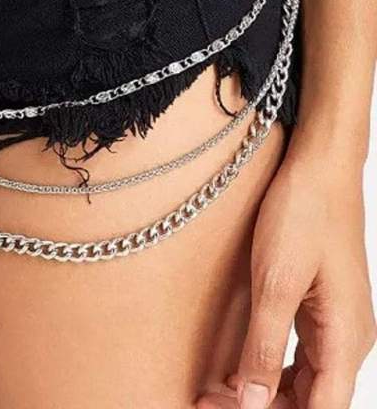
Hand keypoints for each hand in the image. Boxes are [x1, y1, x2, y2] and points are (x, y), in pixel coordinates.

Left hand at [197, 131, 375, 407]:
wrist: (319, 166)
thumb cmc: (304, 215)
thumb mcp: (277, 282)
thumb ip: (266, 347)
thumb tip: (255, 404)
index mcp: (344, 341)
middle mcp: (345, 339)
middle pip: (309, 401)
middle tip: (205, 403)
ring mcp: (333, 321)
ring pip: (303, 381)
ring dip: (262, 392)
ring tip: (214, 393)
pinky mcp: (317, 304)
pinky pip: (298, 354)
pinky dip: (268, 367)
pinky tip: (239, 368)